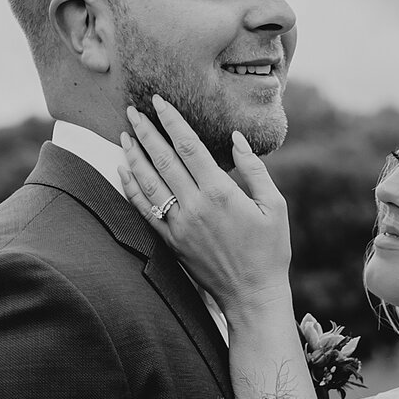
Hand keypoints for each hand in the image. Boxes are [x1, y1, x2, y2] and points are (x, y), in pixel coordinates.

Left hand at [118, 95, 291, 316]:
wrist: (252, 296)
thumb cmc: (270, 251)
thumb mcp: (275, 207)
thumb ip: (255, 170)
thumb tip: (236, 138)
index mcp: (221, 193)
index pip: (189, 147)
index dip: (172, 121)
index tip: (158, 102)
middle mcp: (195, 207)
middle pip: (163, 160)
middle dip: (146, 132)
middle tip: (132, 110)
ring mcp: (180, 226)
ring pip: (148, 183)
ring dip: (134, 156)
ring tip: (124, 135)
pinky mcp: (172, 242)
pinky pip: (144, 210)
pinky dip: (132, 188)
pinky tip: (124, 171)